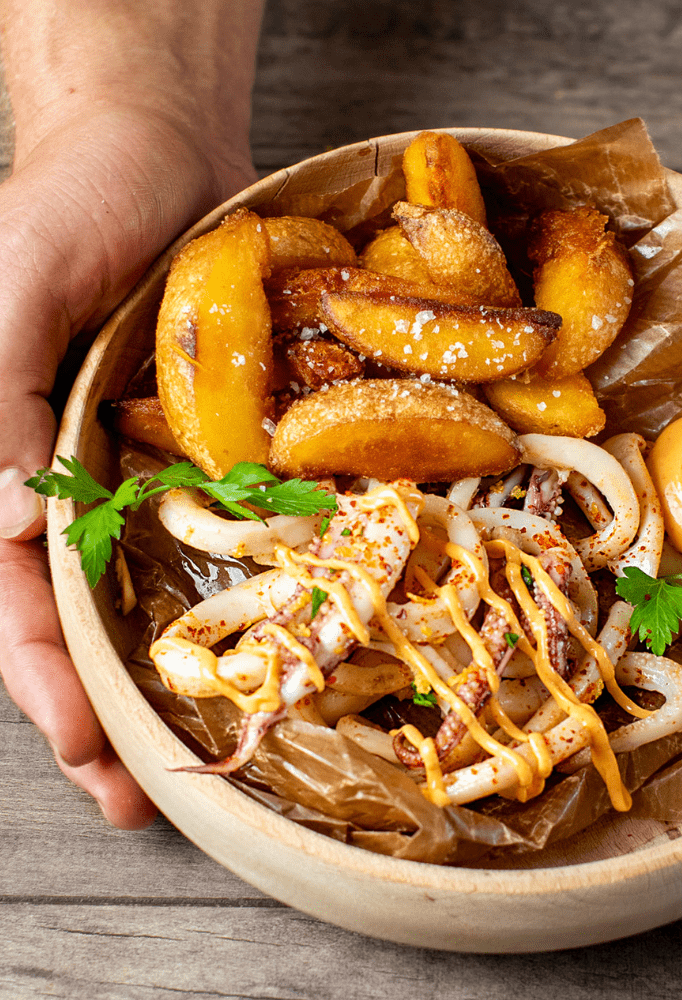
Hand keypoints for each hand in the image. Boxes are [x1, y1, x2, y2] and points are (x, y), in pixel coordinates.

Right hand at [0, 103, 256, 826]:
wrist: (156, 147)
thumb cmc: (68, 197)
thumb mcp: (9, 280)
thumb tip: (4, 517)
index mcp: (8, 452)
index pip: (15, 591)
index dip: (46, 676)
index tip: (87, 754)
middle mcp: (74, 473)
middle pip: (80, 612)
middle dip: (103, 706)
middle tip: (147, 797)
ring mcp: (146, 461)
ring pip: (150, 581)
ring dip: (170, 665)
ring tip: (206, 747)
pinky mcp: (213, 435)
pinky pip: (222, 516)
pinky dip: (235, 576)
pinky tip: (273, 626)